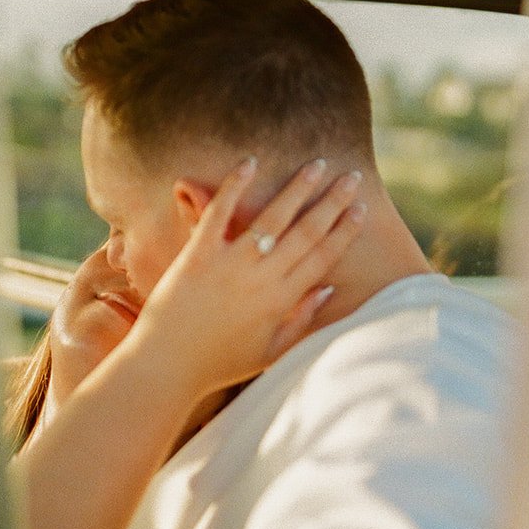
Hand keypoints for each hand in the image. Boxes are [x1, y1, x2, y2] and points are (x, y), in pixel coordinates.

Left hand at [134, 156, 365, 400]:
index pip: (323, 258)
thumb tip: (328, 289)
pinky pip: (219, 213)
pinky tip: (250, 163)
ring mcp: (229, 264)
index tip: (361, 209)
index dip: (345, 231)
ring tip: (317, 165)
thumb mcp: (269, 351)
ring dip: (297, 188)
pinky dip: (234, 186)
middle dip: (332, 202)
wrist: (166, 365)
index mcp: (281, 301)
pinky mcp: (197, 254)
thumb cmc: (218, 363)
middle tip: (350, 177)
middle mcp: (261, 279)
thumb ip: (300, 320)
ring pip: (272, 218)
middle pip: (306, 232)